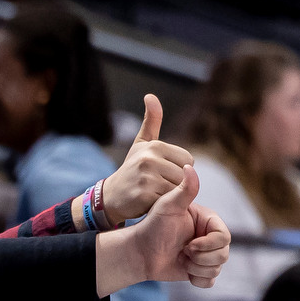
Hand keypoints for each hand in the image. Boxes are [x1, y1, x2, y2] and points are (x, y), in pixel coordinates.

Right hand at [99, 94, 191, 220]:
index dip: (178, 170)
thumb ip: (151, 120)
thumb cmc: (131, 169)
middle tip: (155, 185)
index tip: (161, 172)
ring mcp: (146, 177)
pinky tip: (149, 202)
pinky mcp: (144, 195)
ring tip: (153, 193)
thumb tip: (150, 95)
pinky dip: (162, 205)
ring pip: (179, 189)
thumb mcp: (141, 144)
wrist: (110, 197)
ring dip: (170, 195)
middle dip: (174, 183)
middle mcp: (150, 159)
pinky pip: (169, 201)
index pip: (189, 161)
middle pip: (186, 175)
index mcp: (154, 146)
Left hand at [123, 164, 231, 286]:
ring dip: (196, 267)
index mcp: (209, 222)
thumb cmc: (152, 226)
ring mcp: (205, 255)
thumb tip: (189, 165)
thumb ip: (183, 189)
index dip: (208, 244)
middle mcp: (210, 237)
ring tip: (180, 258)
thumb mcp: (168, 206)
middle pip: (224, 254)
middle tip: (182, 250)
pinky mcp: (198, 270)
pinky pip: (210, 281)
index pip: (225, 237)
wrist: (138, 250)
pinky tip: (183, 269)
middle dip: (200, 257)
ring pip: (217, 268)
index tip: (189, 244)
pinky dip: (197, 279)